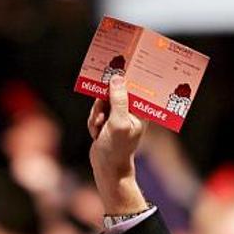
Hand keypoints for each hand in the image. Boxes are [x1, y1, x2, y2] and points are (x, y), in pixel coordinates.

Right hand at [87, 75, 147, 214]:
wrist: (106, 168)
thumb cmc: (117, 148)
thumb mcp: (118, 122)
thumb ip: (118, 100)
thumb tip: (117, 78)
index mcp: (141, 109)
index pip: (136, 85)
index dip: (127, 75)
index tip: (119, 64)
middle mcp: (132, 110)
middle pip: (115, 90)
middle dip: (104, 102)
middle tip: (102, 115)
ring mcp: (119, 115)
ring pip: (102, 100)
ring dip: (97, 114)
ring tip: (99, 129)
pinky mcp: (107, 120)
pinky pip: (96, 111)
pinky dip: (93, 122)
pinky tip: (96, 133)